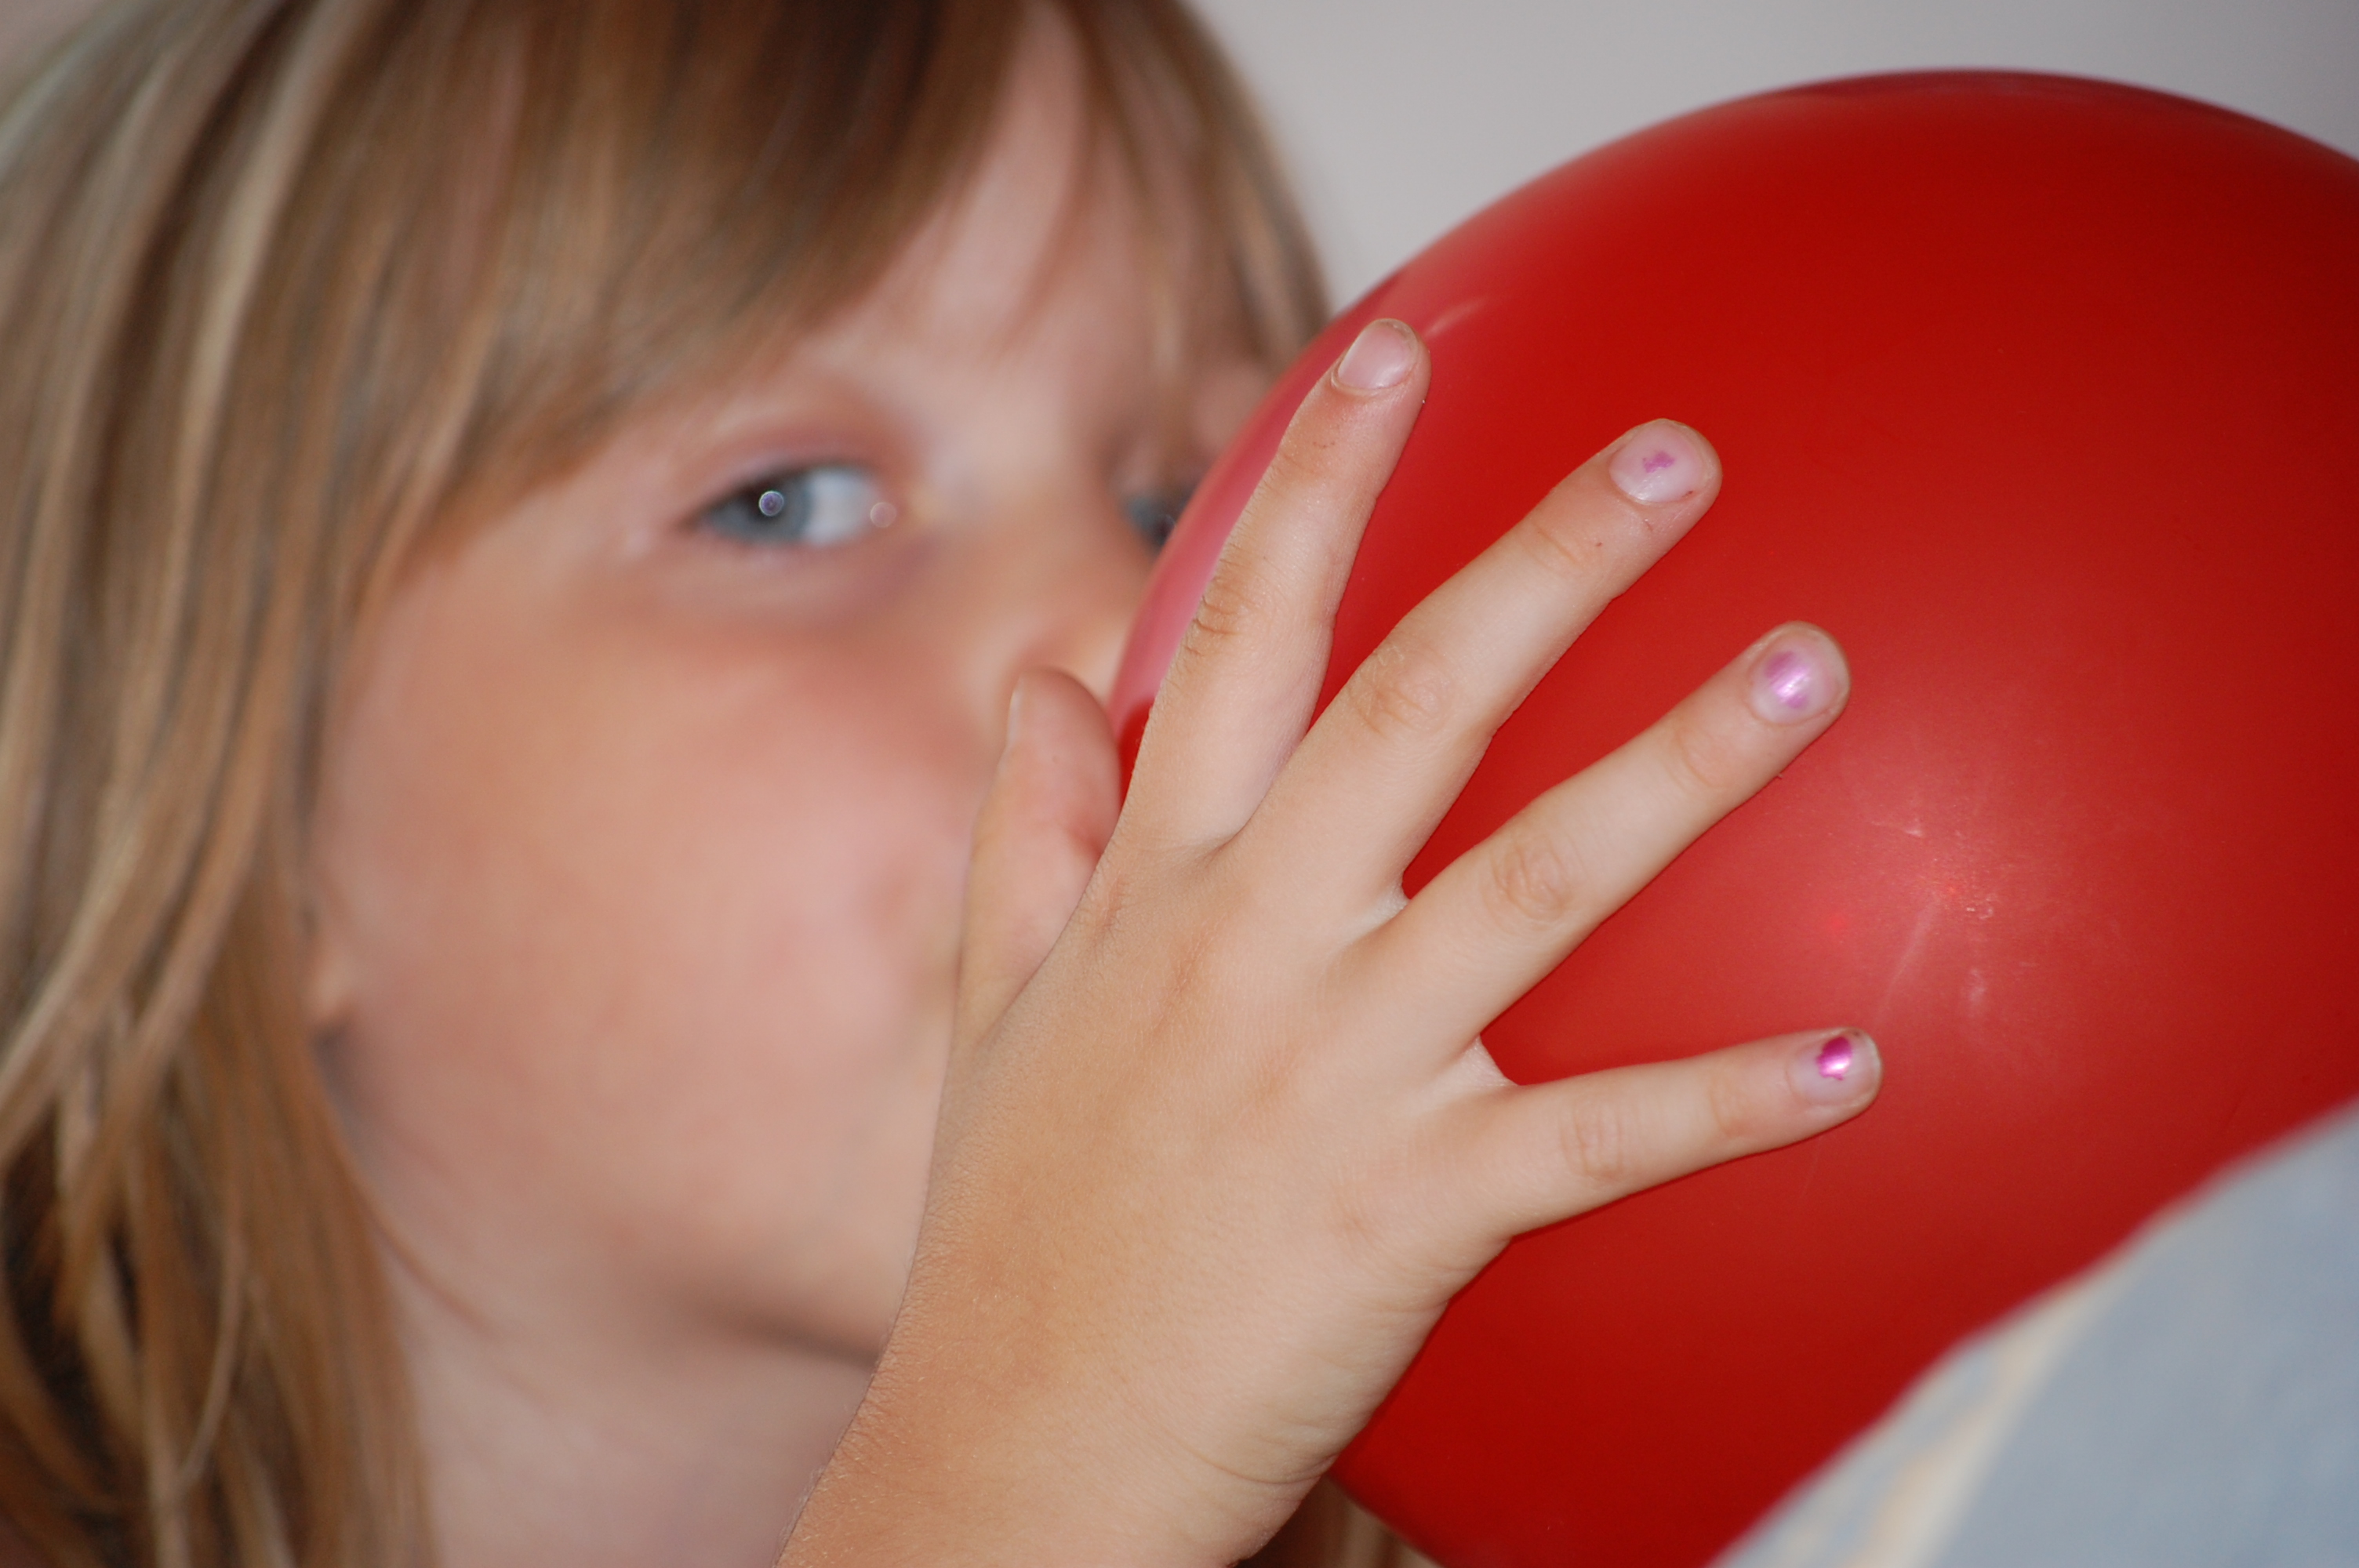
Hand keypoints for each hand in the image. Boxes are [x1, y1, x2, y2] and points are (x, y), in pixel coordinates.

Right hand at [784, 320, 1877, 1565]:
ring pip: (1533, 885)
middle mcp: (1252, 945)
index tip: (1396, 354)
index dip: (1318, 488)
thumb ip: (1026, 832)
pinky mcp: (1411, 1214)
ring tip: (1810, 668)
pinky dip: (1725, 1100)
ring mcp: (1337, 1074)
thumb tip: (1044, 683)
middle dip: (1541, 566)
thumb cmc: (1012, 1228)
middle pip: (1414, 710)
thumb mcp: (993, 1008)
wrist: (1015, 1458)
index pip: (1239, 638)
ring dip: (1680, 771)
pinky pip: (1595, 1139)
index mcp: (1157, 882)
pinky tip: (1853, 1055)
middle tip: (1672, 458)